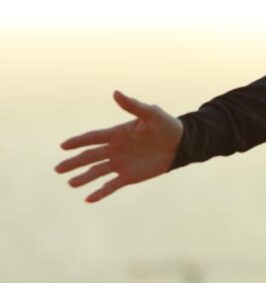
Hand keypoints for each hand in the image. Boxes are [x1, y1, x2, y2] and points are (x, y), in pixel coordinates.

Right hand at [54, 90, 183, 202]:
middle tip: (57, 169)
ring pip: (97, 172)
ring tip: (71, 183)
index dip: (78, 141)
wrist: (181, 144)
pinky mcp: (129, 176)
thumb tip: (115, 92)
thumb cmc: (166, 126)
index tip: (63, 146)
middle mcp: (115, 149)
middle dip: (74, 163)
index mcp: (117, 134)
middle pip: (90, 157)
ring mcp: (121, 164)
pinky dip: (100, 192)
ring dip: (84, 178)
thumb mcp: (151, 114)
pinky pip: (111, 186)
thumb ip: (133, 105)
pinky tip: (88, 199)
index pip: (93, 138)